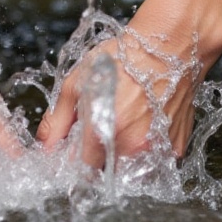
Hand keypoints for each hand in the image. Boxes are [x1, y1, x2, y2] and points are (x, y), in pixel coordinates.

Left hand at [35, 29, 200, 164]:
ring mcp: (157, 150)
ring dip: (125, 160)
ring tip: (126, 128)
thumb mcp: (78, 80)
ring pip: (133, 172)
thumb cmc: (123, 58)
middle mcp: (131, 146)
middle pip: (108, 174)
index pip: (82, 172)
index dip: (77, 165)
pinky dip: (148, 152)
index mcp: (103, 130)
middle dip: (101, 162)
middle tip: (104, 135)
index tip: (78, 154)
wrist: (169, 47)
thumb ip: (58, 119)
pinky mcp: (176, 149)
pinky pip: (156, 163)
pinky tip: (146, 126)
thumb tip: (46, 145)